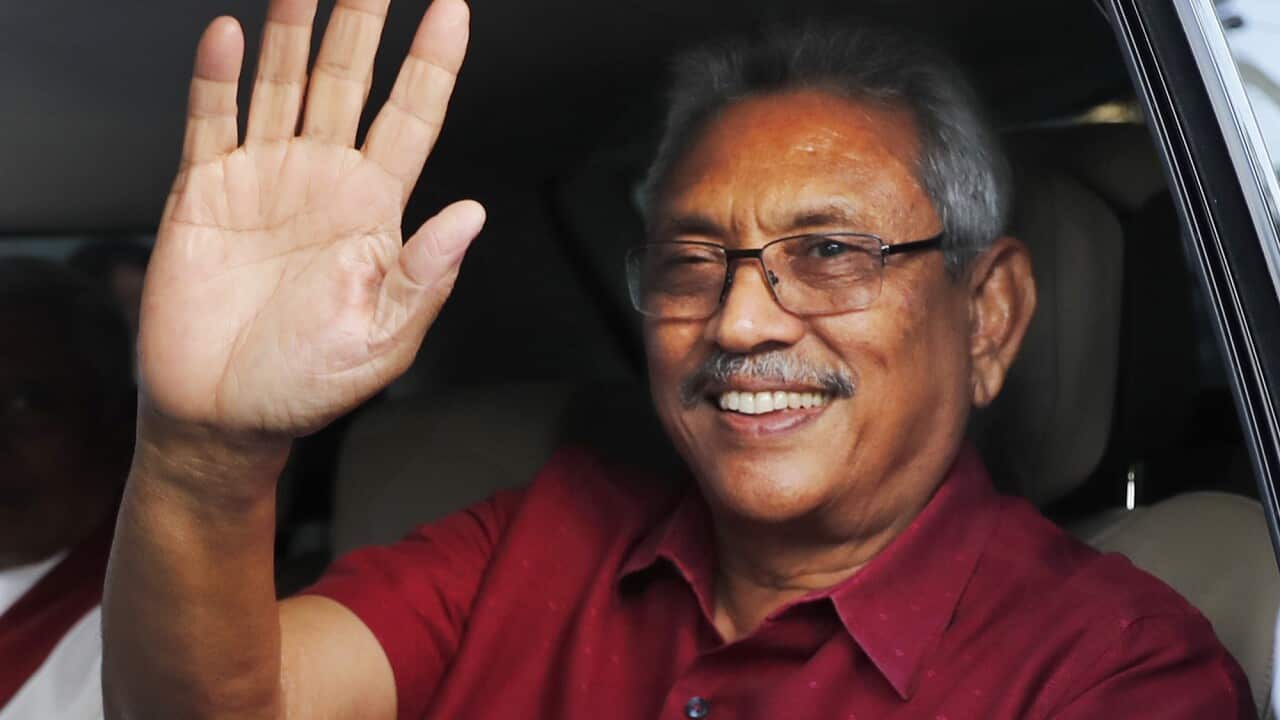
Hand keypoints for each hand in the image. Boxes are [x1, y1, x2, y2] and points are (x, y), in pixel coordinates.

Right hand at [139, 0, 481, 444]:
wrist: (223, 413)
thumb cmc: (308, 383)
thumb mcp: (384, 340)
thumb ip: (426, 276)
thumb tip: (473, 215)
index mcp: (375, 211)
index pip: (412, 119)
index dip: (432, 65)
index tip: (452, 10)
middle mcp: (324, 180)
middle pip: (347, 82)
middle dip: (361, 24)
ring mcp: (264, 178)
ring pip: (282, 85)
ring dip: (292, 31)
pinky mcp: (205, 190)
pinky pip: (213, 120)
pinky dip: (218, 79)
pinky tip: (230, 37)